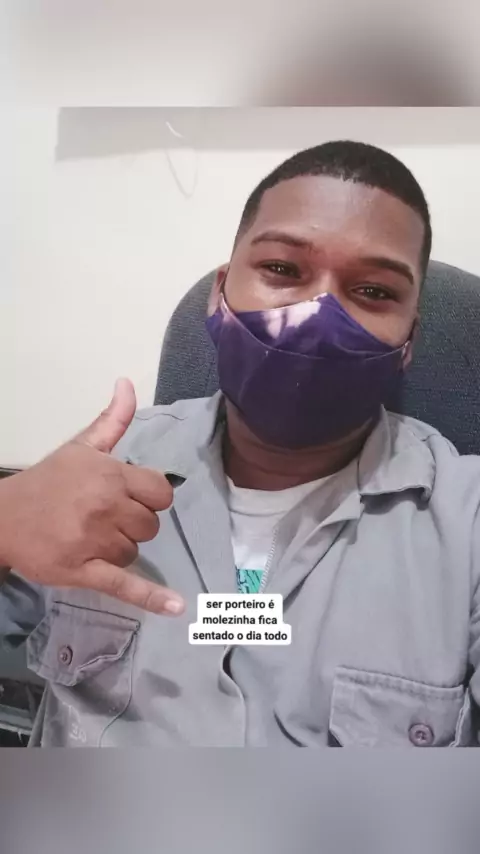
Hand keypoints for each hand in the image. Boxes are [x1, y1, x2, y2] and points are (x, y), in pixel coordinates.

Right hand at [0, 379, 183, 615]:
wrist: (2, 516)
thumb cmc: (47, 482)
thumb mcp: (80, 447)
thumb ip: (112, 420)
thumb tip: (127, 383)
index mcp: (110, 475)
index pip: (161, 492)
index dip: (149, 498)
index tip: (128, 499)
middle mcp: (106, 505)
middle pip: (151, 525)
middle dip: (133, 524)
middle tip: (103, 519)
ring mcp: (94, 540)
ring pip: (135, 552)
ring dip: (119, 549)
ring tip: (90, 538)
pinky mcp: (83, 570)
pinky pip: (125, 585)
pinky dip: (151, 598)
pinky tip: (174, 608)